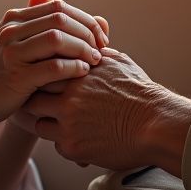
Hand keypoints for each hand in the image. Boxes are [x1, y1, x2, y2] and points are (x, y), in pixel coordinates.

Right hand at [0, 0, 110, 127]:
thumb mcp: (14, 44)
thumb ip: (40, 27)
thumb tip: (66, 7)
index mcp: (14, 19)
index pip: (59, 7)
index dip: (85, 20)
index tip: (99, 36)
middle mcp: (12, 31)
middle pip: (62, 19)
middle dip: (88, 33)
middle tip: (101, 49)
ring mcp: (12, 53)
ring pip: (58, 39)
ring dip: (83, 49)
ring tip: (94, 61)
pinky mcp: (16, 77)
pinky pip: (53, 67)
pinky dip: (73, 67)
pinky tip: (82, 73)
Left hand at [13, 47, 190, 172]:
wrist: (157, 125)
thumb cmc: (141, 93)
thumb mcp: (119, 63)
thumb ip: (98, 53)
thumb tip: (89, 43)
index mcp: (78, 73)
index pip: (42, 69)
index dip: (40, 75)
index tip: (40, 79)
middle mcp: (69, 96)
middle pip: (32, 95)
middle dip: (34, 99)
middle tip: (37, 103)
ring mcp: (68, 122)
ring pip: (37, 123)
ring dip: (46, 123)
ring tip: (59, 124)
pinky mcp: (72, 146)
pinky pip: (55, 144)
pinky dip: (64, 142)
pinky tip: (79, 138)